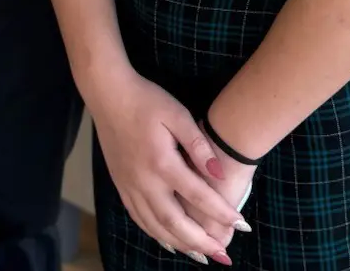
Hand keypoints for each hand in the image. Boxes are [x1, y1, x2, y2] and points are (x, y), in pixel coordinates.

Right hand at [90, 73, 244, 261]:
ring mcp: (130, 186)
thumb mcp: (177, 113)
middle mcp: (145, 182)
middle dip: (202, 242)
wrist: (108, 94)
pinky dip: (156, 235)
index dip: (222, 213)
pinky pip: (139, 219)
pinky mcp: (120, 186)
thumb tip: (219, 173)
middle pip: (176, 223)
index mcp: (163, 163)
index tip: (242, 225)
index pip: (198, 196)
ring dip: (180, 245)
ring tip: (201, 256)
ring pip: (156, 227)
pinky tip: (168, 241)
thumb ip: (199, 145)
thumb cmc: (146, 100)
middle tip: (223, 256)